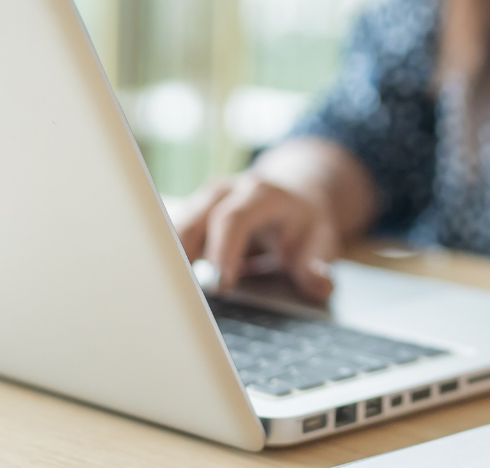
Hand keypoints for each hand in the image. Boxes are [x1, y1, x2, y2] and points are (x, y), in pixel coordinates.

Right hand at [176, 173, 339, 304]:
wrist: (293, 198)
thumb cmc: (303, 223)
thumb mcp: (320, 240)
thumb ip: (318, 265)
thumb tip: (321, 285)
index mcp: (261, 194)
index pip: (234, 218)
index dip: (224, 250)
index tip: (222, 284)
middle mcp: (227, 192)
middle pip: (195, 220)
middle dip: (187, 257)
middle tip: (186, 297)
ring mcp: (204, 202)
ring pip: (176, 228)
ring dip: (172, 261)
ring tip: (171, 296)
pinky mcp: (191, 216)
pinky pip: (172, 237)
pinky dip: (169, 262)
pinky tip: (168, 289)